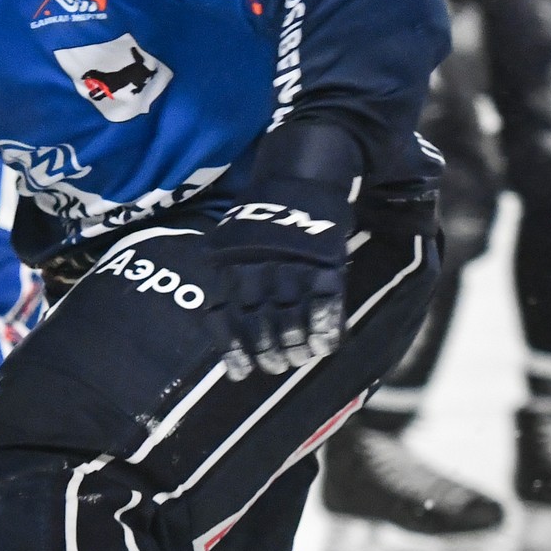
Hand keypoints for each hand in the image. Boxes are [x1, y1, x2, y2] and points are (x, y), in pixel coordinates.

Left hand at [200, 183, 348, 379]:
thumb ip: (229, 278)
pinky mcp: (325, 263)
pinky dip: (325, 328)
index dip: (234, 349)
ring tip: (300, 359)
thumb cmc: (265, 216)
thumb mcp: (234, 241)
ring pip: (292, 319)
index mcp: (232, 265)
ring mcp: (294, 266)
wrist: (301, 176)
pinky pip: (325, 305)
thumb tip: (225, 323)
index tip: (241, 374)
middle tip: (276, 367)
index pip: (228, 316)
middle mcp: (260, 268)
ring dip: (297, 346)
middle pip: (261, 323)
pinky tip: (326, 345)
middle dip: (269, 352)